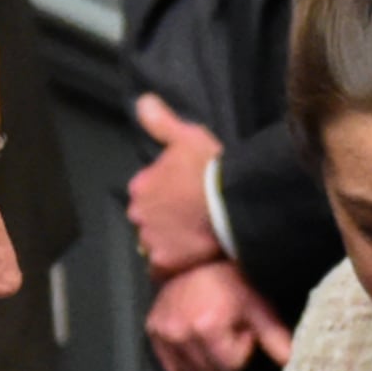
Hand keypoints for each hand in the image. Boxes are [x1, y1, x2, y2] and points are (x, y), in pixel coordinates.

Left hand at [127, 95, 226, 274]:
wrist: (233, 202)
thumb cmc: (211, 168)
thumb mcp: (187, 136)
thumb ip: (161, 122)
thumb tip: (142, 101)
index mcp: (141, 185)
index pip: (146, 196)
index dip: (165, 199)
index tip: (184, 200)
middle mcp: (138, 213)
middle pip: (148, 222)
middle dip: (164, 222)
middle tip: (191, 222)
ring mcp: (150, 239)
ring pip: (155, 245)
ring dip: (169, 244)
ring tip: (195, 242)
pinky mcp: (166, 262)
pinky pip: (164, 269)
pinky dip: (175, 265)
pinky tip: (193, 259)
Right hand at [146, 257, 292, 370]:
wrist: (203, 260)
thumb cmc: (235, 282)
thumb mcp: (259, 308)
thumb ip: (275, 338)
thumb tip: (293, 363)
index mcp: (206, 326)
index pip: (230, 365)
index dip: (242, 350)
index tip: (243, 330)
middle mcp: (180, 331)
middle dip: (225, 359)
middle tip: (228, 333)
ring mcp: (163, 332)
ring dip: (207, 364)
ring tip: (214, 338)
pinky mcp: (152, 330)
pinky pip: (169, 368)